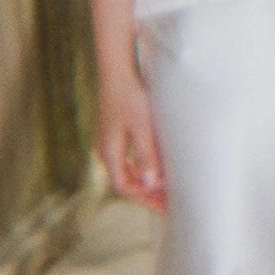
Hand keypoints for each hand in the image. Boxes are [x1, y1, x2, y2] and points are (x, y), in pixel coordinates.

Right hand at [96, 68, 166, 210]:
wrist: (117, 70)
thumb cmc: (130, 95)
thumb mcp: (142, 126)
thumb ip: (146, 155)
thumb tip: (150, 183)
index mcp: (109, 152)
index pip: (124, 186)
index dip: (144, 198)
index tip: (164, 205)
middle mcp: (105, 149)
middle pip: (125, 180)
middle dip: (146, 193)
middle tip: (168, 202)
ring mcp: (108, 140)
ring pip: (126, 169)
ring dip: (144, 180)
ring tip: (165, 187)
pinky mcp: (114, 131)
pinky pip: (127, 157)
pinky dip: (141, 166)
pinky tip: (155, 165)